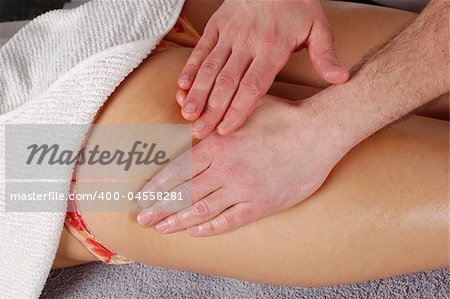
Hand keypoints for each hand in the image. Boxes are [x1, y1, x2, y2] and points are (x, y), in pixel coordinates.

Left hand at [137, 95, 348, 235]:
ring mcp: (244, 189)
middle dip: (159, 208)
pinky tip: (195, 232)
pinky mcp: (262, 204)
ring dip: (178, 220)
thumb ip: (218, 116)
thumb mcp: (244, 107)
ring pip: (203, 209)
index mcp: (218, 145)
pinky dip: (211, 228)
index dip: (157, 186)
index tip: (141, 197)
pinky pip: (231, 220)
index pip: (177, 171)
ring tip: (161, 228)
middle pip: (184, 193)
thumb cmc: (282, 116)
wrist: (318, 132)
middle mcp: (226, 170)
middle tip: (141, 219)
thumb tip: (194, 122)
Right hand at [177, 0, 348, 138]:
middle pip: (226, 82)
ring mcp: (229, 34)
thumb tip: (340, 79)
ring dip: (197, 93)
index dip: (238, 109)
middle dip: (212, 109)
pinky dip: (190, 69)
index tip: (226, 130)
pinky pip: (201, 50)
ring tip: (187, 114)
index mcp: (272, 48)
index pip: (253, 86)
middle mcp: (247, 43)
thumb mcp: (318, 27)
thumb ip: (325, 55)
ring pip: (210, 68)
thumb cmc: (296, 5)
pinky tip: (182, 87)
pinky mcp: (216, 26)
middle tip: (200, 132)